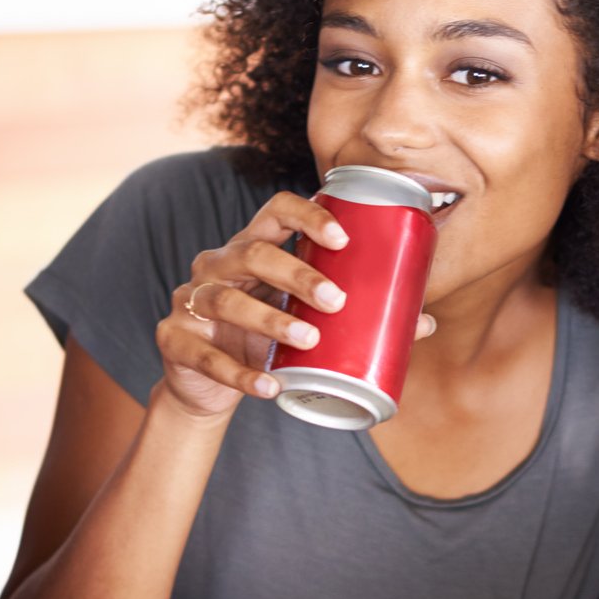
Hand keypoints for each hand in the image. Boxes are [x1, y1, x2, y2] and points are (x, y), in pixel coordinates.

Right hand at [157, 193, 432, 420]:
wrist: (204, 387)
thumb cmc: (262, 341)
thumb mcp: (300, 320)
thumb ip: (352, 317)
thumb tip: (424, 324)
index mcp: (250, 249)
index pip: (274, 211)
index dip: (307, 216)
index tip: (344, 237)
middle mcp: (216, 266)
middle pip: (252, 254)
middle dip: (297, 274)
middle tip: (336, 301)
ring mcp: (189, 301)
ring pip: (226, 301)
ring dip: (271, 319)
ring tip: (309, 338)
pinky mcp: (174, 340)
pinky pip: (207, 356)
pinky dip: (241, 373)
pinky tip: (270, 385)